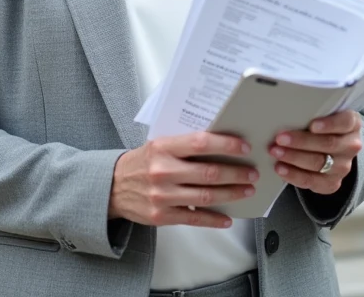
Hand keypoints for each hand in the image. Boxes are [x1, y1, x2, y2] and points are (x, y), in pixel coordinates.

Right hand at [109, 132, 258, 228]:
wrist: (111, 187)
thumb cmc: (140, 163)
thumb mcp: (158, 145)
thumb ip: (183, 146)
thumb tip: (219, 145)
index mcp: (163, 148)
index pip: (201, 143)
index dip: (226, 145)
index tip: (244, 147)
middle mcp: (163, 171)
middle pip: (209, 173)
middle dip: (236, 173)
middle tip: (252, 173)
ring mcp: (162, 196)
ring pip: (206, 196)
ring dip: (231, 194)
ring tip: (246, 191)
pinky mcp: (162, 216)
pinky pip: (194, 218)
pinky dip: (214, 219)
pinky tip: (227, 218)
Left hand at [270, 110, 362, 195]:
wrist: (333, 150)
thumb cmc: (321, 125)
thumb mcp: (323, 114)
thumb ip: (312, 112)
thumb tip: (284, 110)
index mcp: (352, 124)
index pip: (346, 122)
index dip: (330, 124)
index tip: (312, 125)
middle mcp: (351, 146)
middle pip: (328, 144)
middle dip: (301, 142)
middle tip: (280, 138)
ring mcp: (343, 166)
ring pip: (318, 163)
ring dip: (294, 158)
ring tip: (275, 152)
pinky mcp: (332, 183)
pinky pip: (312, 181)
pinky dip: (294, 175)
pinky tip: (280, 168)